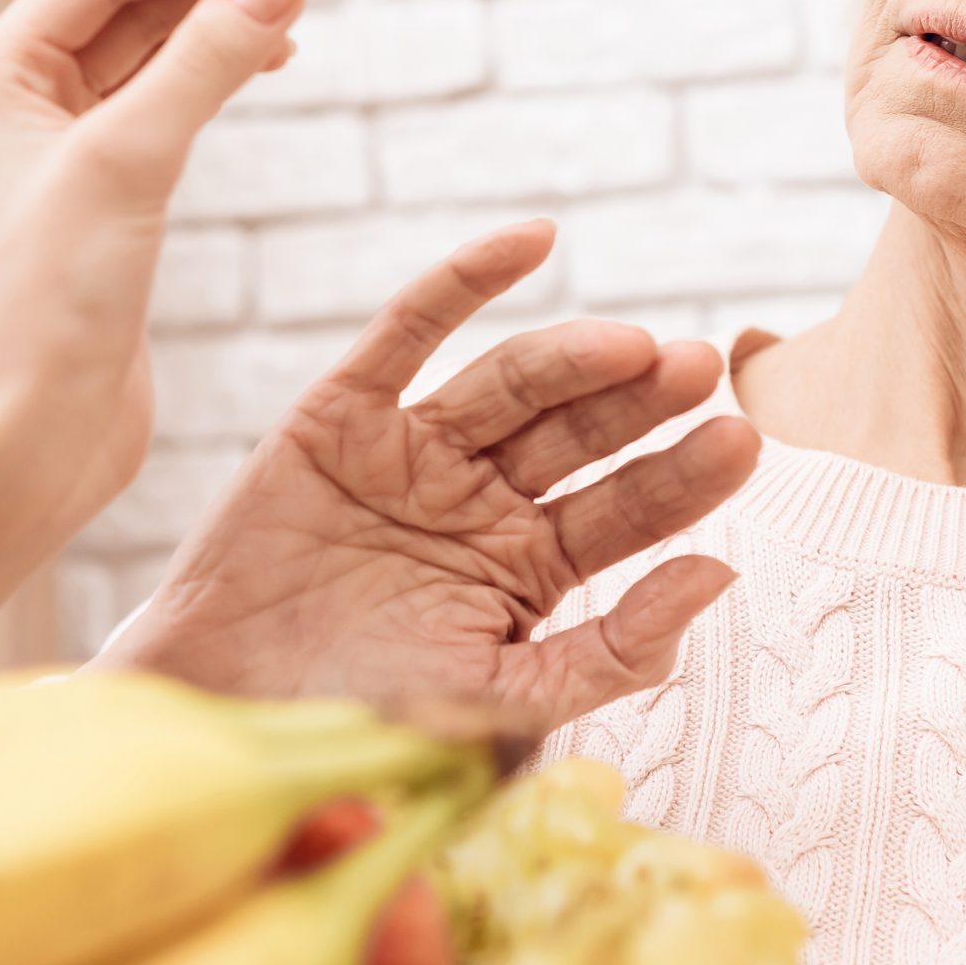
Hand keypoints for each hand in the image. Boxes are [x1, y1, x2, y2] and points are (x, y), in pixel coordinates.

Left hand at [0, 0, 301, 541]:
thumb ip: (208, 58)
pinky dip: (217, 83)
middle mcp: (21, 108)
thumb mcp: (129, 160)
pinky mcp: (107, 211)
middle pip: (130, 5)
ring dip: (221, 27)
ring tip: (296, 13)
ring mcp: (64, 160)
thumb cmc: (39, 306)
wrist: (23, 439)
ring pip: (152, 58)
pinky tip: (261, 72)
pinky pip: (167, 115)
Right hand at [94, 220, 760, 741]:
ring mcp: (414, 452)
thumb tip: (721, 577)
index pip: (627, 512)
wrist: (222, 716)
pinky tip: (535, 240)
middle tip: (703, 368)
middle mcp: (483, 499)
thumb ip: (610, 653)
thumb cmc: (366, 724)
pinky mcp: (341, 415)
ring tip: (638, 346)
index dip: (682, 476)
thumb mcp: (503, 703)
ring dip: (575, 356)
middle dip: (643, 403)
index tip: (743, 440)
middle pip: (582, 434)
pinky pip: (408, 332)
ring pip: (511, 384)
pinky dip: (467, 280)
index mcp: (532, 568)